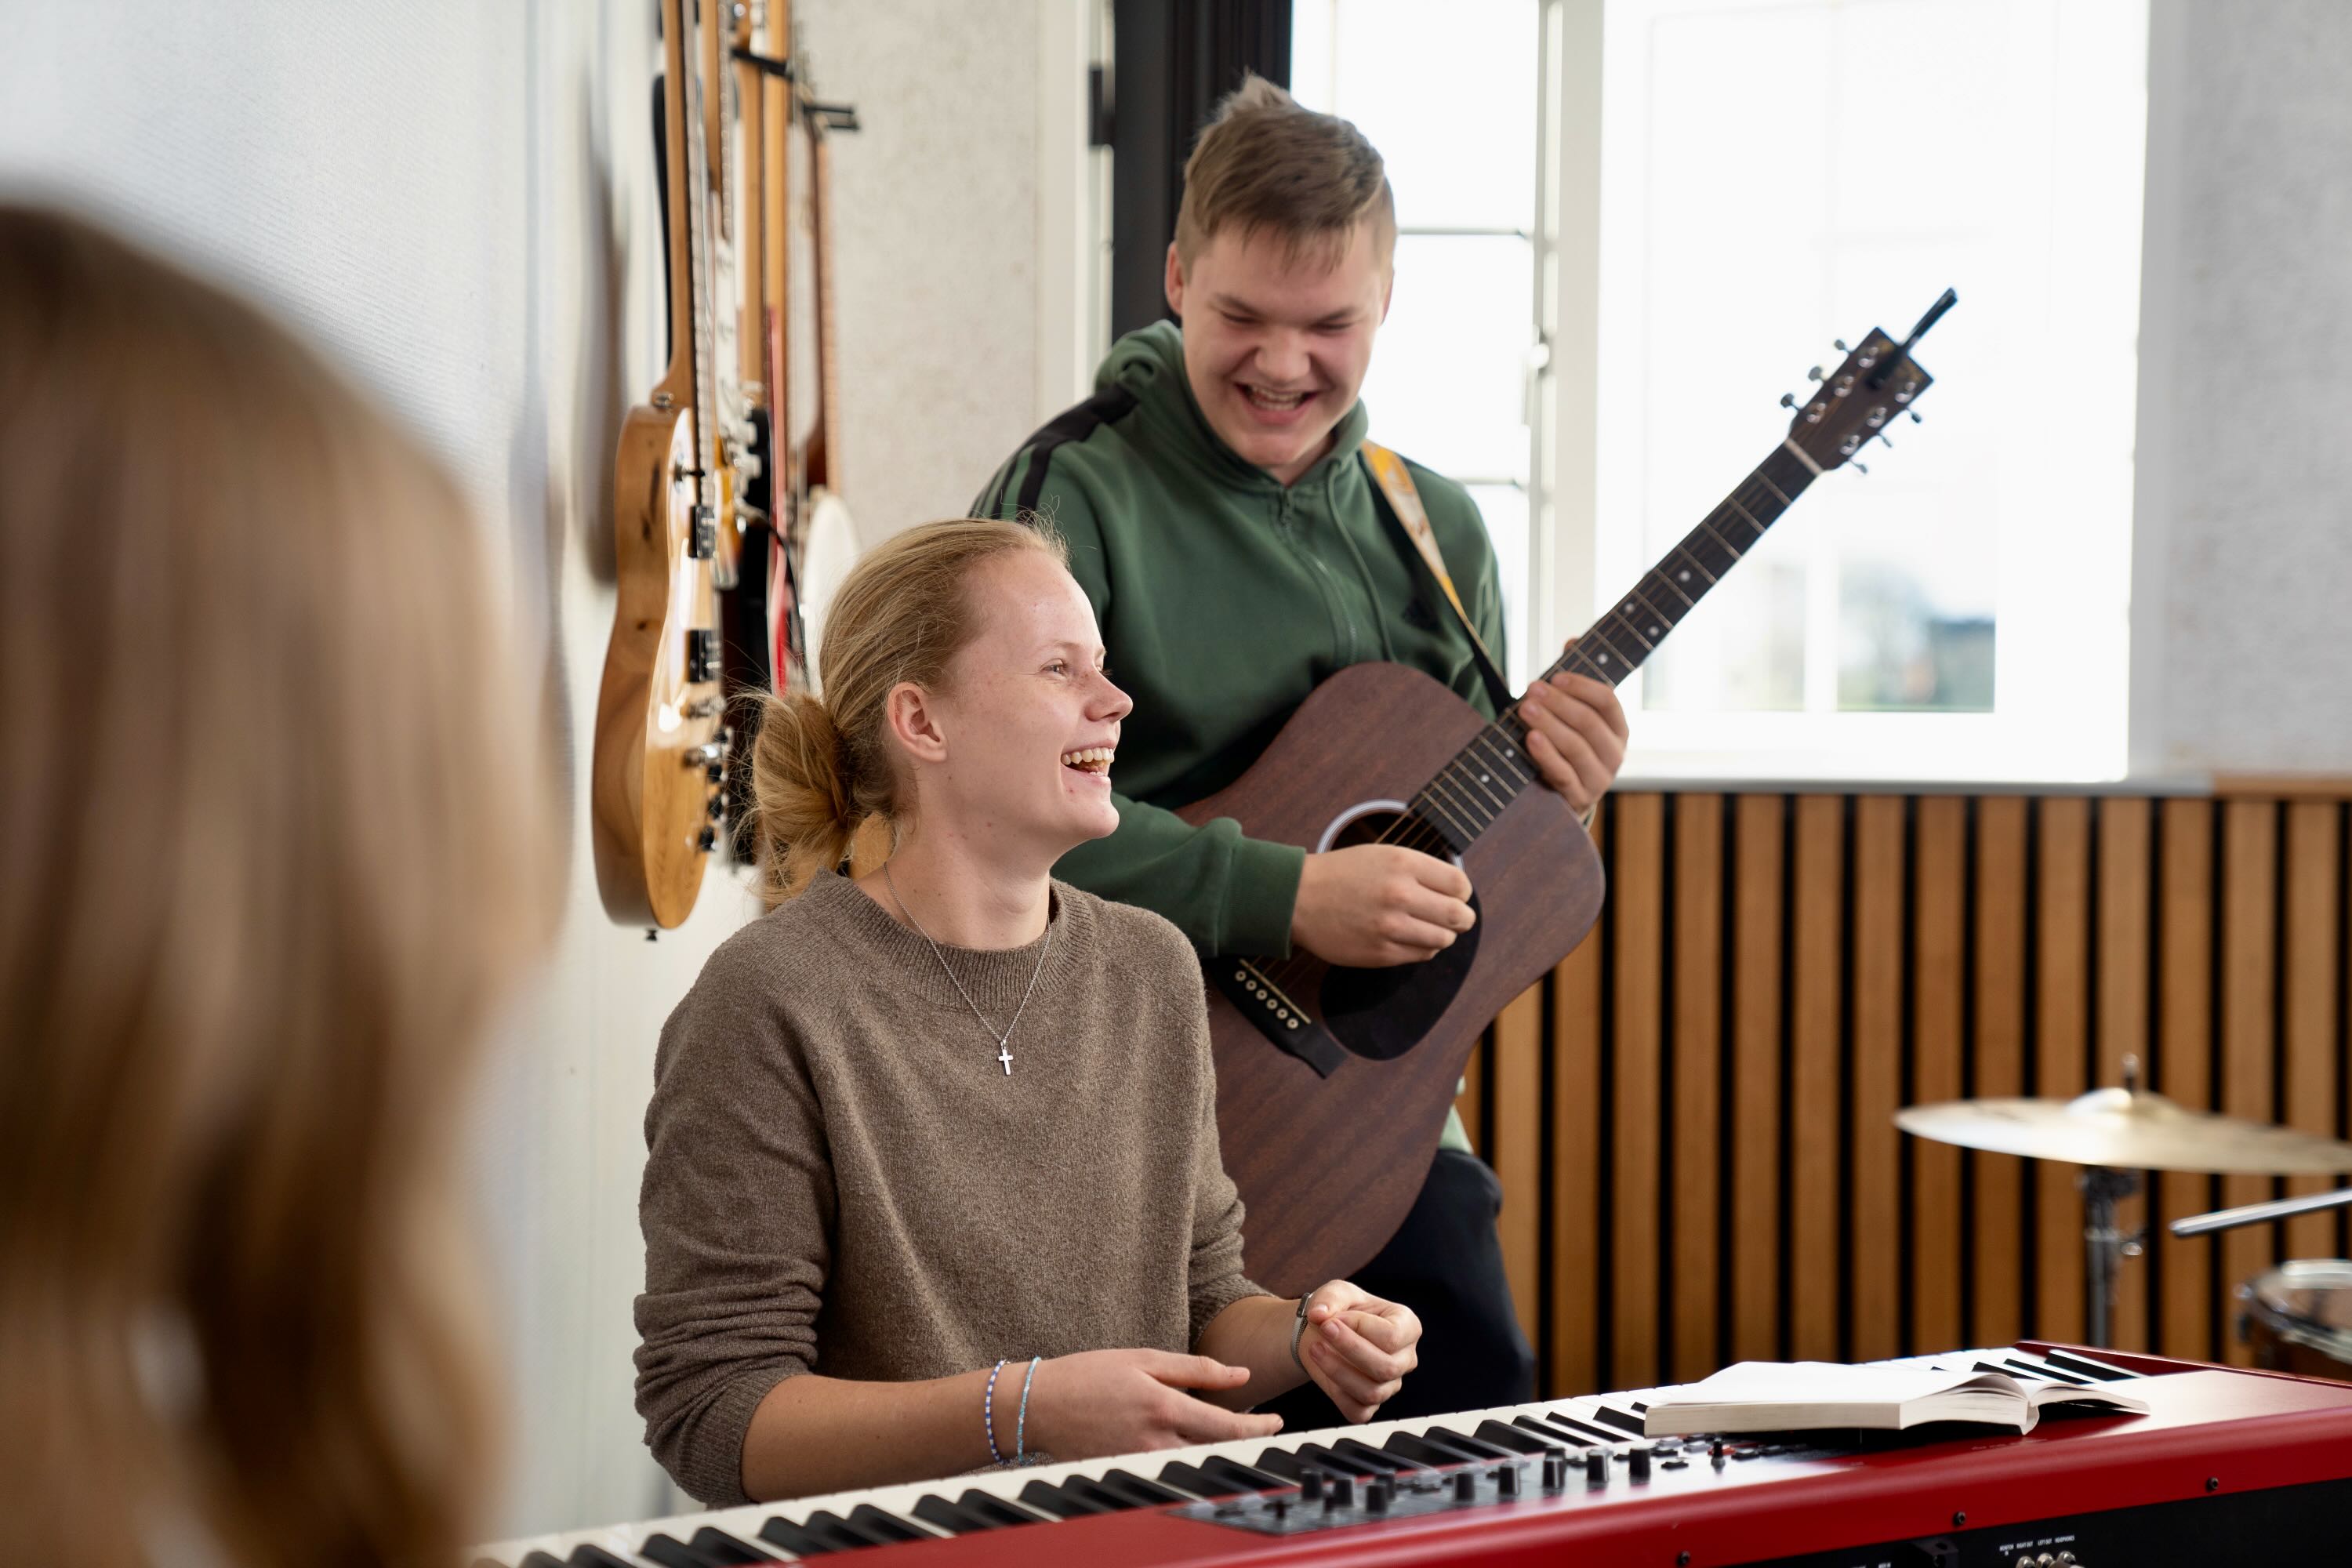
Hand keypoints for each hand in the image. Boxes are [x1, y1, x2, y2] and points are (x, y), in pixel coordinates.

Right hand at [1021, 1349, 1281, 1460]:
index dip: (1259, 1426)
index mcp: (1164, 1408)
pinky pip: (1171, 1467)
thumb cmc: (1089, 1375)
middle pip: (1218, 1451)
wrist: (1041, 1406)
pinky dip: (1191, 1456)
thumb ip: (1196, 1369)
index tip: (1277, 1421)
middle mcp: (1156, 1442)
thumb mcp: (1144, 1359)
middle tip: (1266, 1429)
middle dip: (1247, 1442)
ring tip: (1238, 1434)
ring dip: (1221, 1450)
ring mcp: (1142, 1462)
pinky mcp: (1130, 1471)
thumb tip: (1240, 1375)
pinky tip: (1198, 1443)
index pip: (1227, 1427)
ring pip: (1197, 1462)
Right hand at [1291, 843, 1473, 967]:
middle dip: (1463, 919)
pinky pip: (1421, 955)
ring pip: (1443, 939)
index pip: (1459, 885)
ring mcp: (1390, 926)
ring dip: (1442, 935)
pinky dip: (1423, 948)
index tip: (1455, 896)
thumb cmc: (1343, 874)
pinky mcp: (1381, 953)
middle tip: (1458, 919)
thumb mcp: (1383, 854)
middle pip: (1459, 915)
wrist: (1298, 898)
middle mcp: (1400, 894)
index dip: (1462, 893)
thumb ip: (1421, 870)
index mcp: (1403, 864)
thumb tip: (1459, 892)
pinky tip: (1409, 938)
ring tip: (1428, 928)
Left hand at [1295, 1282, 1420, 1422]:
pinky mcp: (1370, 1405)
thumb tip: (1319, 1314)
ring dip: (1337, 1371)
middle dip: (1349, 1349)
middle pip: (1386, 1367)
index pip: (1392, 1336)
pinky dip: (1336, 1395)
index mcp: (1408, 1327)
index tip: (1332, 1318)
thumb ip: (1330, 1298)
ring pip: (1372, 1393)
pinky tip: (1321, 1370)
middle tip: (1322, 1330)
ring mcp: (1390, 1385)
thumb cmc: (1339, 1310)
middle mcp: (1405, 1358)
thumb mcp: (1337, 1292)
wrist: (1323, 1333)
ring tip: (1315, 1349)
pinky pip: (1358, 1411)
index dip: (1358, 1327)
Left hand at [1515, 650, 1627, 813]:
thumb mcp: (1573, 715)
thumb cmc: (1568, 747)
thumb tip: (1573, 640)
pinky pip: (1563, 775)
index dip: (1582, 686)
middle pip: (1589, 723)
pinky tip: (1530, 739)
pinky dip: (1546, 755)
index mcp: (1618, 729)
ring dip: (1549, 725)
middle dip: (1559, 703)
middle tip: (1532, 689)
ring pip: (1576, 748)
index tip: (1555, 676)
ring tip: (1525, 708)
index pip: (1608, 702)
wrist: (1564, 798)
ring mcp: (1599, 779)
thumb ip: (1574, 681)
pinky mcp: (1579, 798)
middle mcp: (1614, 754)